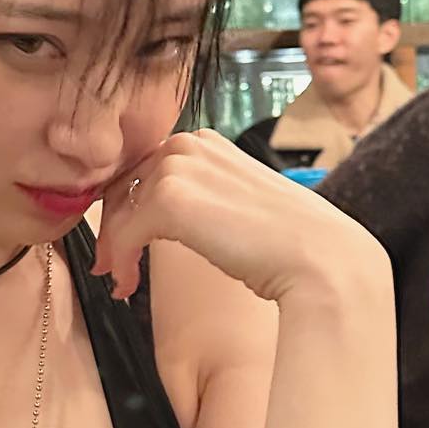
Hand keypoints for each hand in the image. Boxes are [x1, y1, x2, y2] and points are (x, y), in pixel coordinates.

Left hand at [92, 130, 386, 304]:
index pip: (142, 169)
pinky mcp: (169, 200)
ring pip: (119, 212)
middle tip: (110, 265)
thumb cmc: (286, 240)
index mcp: (205, 142)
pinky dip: (120, 262)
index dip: (126, 206)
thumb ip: (200, 196)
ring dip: (115, 250)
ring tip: (121, 281)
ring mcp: (178, 168)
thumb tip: (159, 216)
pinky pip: (123, 234)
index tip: (121, 241)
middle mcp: (188, 144)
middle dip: (114, 227)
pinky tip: (127, 286)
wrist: (318, 260)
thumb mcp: (234, 202)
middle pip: (123, 186)